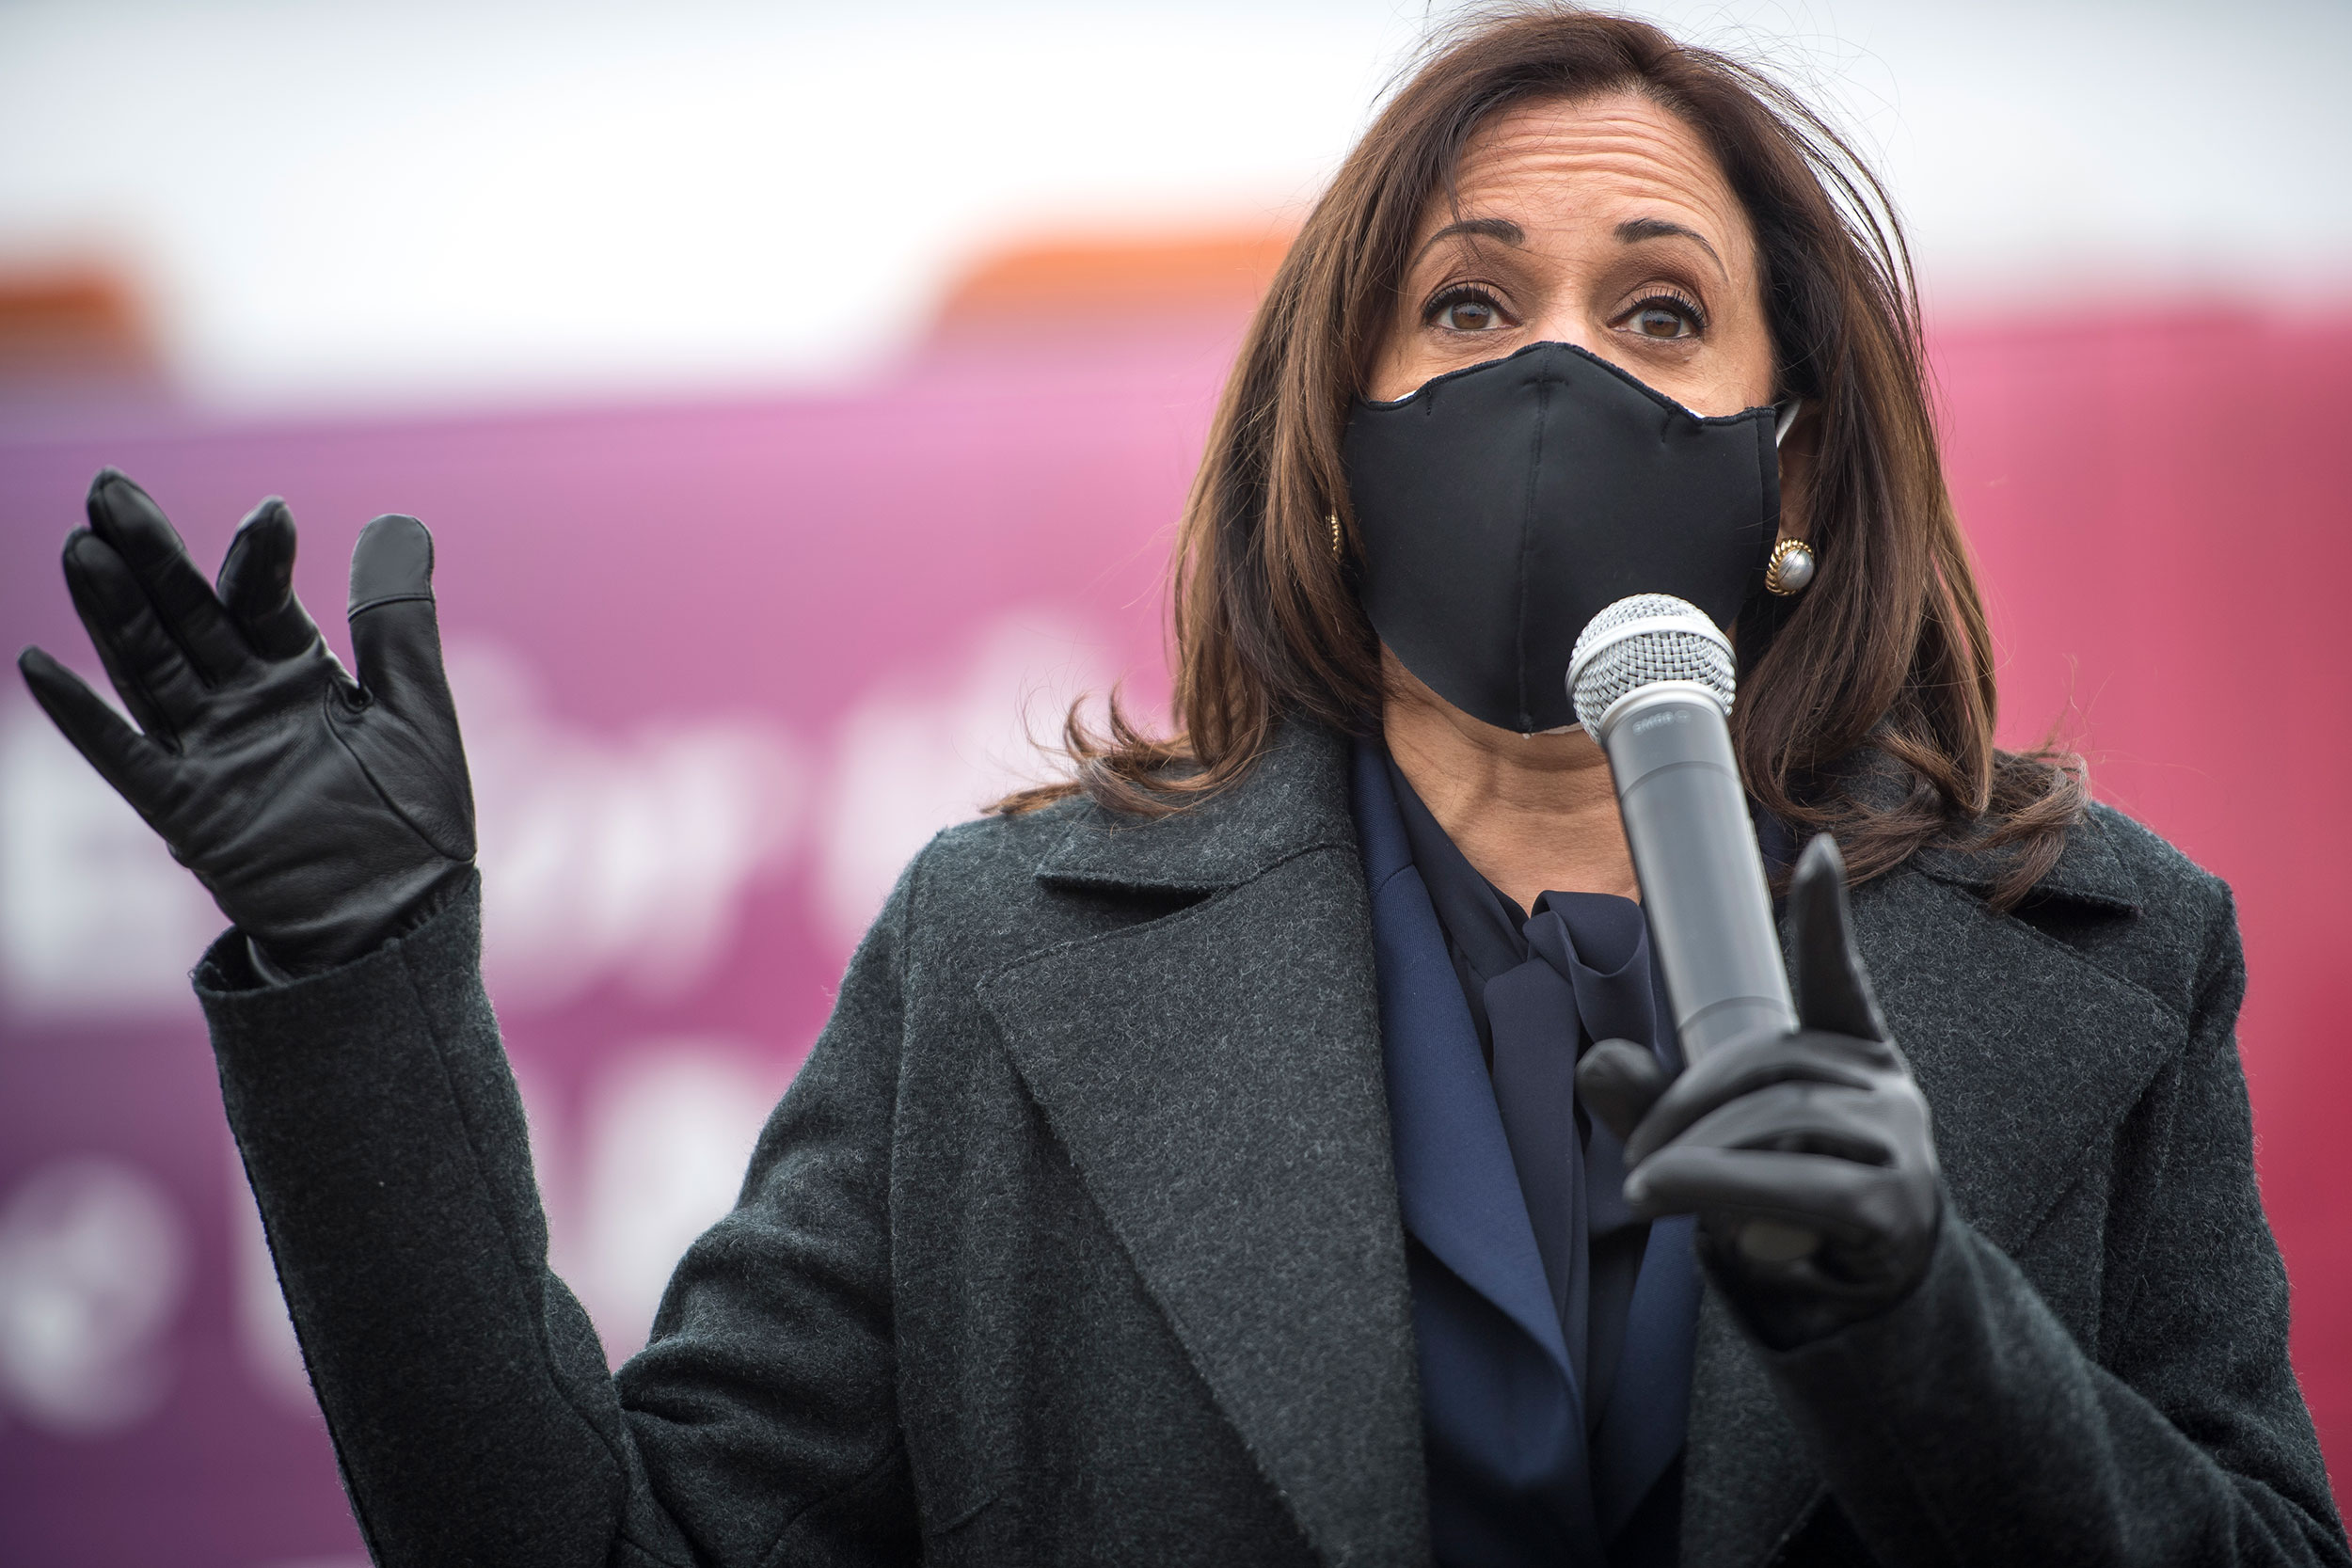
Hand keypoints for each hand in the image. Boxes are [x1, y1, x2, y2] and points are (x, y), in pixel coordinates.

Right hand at [18, 469, 474, 977]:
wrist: (397, 921)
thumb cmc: (413, 819)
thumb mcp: (414, 710)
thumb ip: (396, 626)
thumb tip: (396, 522)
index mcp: (299, 674)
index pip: (260, 599)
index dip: (257, 557)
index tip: (270, 514)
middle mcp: (243, 702)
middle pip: (186, 617)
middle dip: (152, 557)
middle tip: (111, 490)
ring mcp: (209, 752)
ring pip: (150, 668)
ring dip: (115, 612)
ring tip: (83, 549)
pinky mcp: (187, 810)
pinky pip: (127, 758)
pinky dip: (85, 717)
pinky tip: (41, 665)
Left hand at [1577, 833, 1941, 1347]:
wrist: (1862, 1301)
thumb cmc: (1784, 1205)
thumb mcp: (1711, 1149)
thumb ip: (1651, 1105)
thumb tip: (1596, 1058)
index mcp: (1850, 1056)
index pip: (1835, 980)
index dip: (1825, 919)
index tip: (1813, 852)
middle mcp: (1885, 1087)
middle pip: (1763, 1066)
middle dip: (1681, 1109)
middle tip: (1632, 1162)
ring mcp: (1901, 1142)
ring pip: (1774, 1121)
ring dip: (1692, 1156)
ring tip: (1644, 1189)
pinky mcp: (1894, 1205)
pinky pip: (1795, 1181)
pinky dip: (1717, 1185)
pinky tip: (1665, 1190)